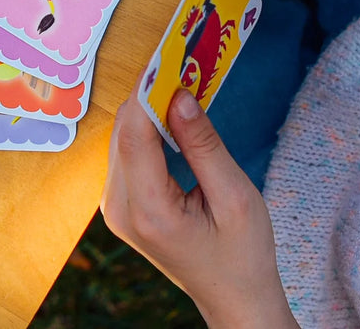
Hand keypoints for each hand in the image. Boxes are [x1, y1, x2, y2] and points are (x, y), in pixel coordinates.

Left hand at [102, 86, 297, 328]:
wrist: (235, 300)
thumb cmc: (244, 255)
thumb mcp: (236, 198)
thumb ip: (204, 146)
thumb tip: (179, 96)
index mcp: (149, 212)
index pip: (134, 136)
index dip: (145, 93)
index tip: (163, 60)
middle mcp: (120, 209)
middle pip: (124, 134)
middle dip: (147, 97)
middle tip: (174, 64)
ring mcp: (115, 208)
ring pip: (122, 140)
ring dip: (145, 111)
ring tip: (174, 83)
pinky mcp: (120, 204)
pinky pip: (126, 154)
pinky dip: (144, 131)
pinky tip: (167, 115)